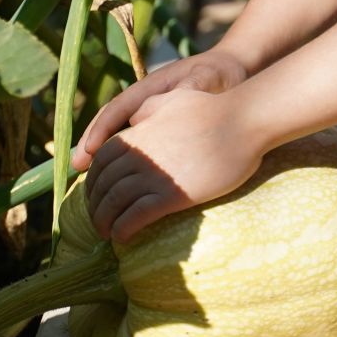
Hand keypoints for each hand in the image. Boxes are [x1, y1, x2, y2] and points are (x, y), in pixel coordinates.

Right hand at [71, 49, 251, 171]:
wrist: (233, 70)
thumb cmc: (219, 73)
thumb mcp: (208, 78)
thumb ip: (192, 87)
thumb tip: (181, 94)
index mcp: (151, 87)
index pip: (118, 108)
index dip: (101, 129)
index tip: (88, 150)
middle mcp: (144, 101)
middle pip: (110, 123)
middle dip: (92, 145)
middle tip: (76, 168)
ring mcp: (151, 114)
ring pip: (120, 134)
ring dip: (103, 155)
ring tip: (89, 178)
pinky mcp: (161, 127)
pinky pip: (136, 142)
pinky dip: (124, 158)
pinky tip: (118, 179)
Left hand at [81, 88, 264, 241]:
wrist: (243, 122)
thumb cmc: (214, 110)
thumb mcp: (175, 99)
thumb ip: (150, 107)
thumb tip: (134, 117)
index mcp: (138, 132)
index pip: (101, 160)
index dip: (93, 180)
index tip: (96, 194)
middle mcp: (140, 154)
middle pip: (103, 183)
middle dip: (95, 204)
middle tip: (98, 219)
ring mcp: (154, 174)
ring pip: (114, 201)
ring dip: (104, 220)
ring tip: (106, 233)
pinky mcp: (172, 194)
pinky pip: (136, 215)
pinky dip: (123, 228)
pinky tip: (122, 237)